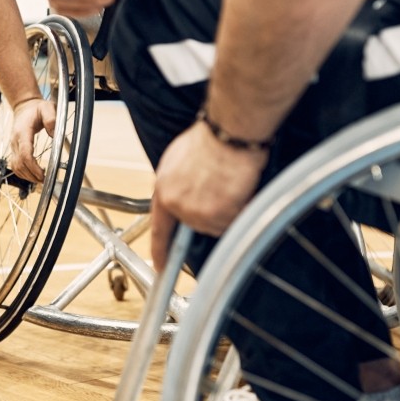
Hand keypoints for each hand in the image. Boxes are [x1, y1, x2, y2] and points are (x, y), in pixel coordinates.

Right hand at [8, 97, 56, 181]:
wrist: (24, 107)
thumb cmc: (36, 109)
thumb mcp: (47, 108)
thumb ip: (51, 119)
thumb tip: (54, 134)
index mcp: (23, 132)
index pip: (25, 154)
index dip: (33, 167)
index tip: (43, 174)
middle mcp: (15, 141)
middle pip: (20, 164)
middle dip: (32, 175)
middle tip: (45, 181)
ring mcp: (13, 146)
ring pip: (15, 167)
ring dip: (27, 176)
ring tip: (40, 180)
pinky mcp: (14, 150)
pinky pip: (15, 165)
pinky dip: (23, 173)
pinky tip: (33, 176)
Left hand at [149, 121, 268, 269]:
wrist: (228, 134)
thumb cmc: (209, 140)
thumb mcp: (178, 160)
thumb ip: (176, 185)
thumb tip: (183, 196)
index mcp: (164, 190)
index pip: (159, 229)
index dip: (160, 250)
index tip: (161, 266)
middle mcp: (177, 204)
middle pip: (196, 226)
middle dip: (210, 214)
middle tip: (221, 192)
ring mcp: (197, 211)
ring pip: (217, 225)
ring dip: (227, 211)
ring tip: (230, 184)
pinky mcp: (218, 213)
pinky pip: (233, 222)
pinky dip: (240, 210)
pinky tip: (240, 189)